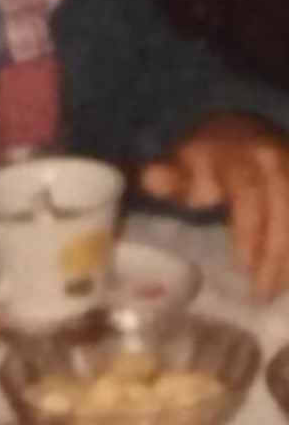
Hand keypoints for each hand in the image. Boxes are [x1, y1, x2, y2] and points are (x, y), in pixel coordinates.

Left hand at [139, 112, 288, 299]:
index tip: (243, 267)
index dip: (249, 230)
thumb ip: (169, 177)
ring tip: (277, 291)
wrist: (239, 131)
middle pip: (284, 207)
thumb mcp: (183, 164)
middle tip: (262, 293)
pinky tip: (288, 277)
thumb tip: (149, 178)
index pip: (248, 191)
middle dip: (276, 253)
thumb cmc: (205, 159)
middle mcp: (273, 158)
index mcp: (238, 153)